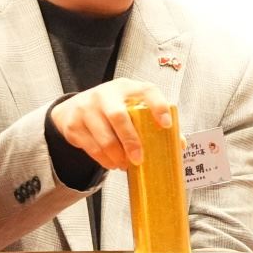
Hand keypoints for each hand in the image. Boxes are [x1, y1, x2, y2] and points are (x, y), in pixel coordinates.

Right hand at [48, 79, 172, 171]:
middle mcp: (106, 94)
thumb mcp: (132, 107)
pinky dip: (104, 160)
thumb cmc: (115, 108)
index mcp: (128, 88)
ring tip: (125, 165)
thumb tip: (178, 144)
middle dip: (131, 141)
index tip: (166, 126)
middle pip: (118, 116)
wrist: (75, 108)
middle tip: (139, 159)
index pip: (147, 91)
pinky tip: (112, 163)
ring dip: (117, 156)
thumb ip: (153, 122)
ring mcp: (86, 108)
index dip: (158, 107)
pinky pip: (92, 148)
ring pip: (104, 137)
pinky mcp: (74, 125)